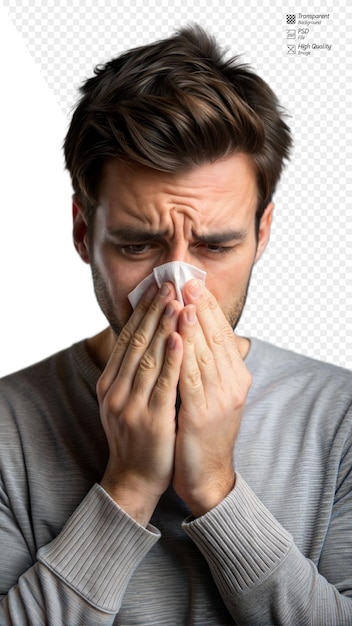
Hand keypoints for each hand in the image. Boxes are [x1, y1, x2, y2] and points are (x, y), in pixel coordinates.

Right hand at [97, 282, 182, 525]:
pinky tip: (180, 337)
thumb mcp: (127, 400)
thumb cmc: (137, 436)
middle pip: (136, 341)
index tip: (156, 288)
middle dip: (153, 311)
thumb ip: (135, 372)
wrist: (133, 478)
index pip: (127, 338)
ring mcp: (131, 404)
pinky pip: (163, 383)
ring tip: (176, 300)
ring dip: (164, 326)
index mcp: (110, 383)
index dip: (141, 312)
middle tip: (168, 284)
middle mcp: (116, 389)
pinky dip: (172, 358)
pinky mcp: (151, 419)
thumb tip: (150, 339)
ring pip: (149, 356)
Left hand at [173, 279, 251, 516]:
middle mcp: (232, 384)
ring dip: (191, 324)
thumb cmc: (205, 430)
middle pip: (215, 338)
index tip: (194, 282)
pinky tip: (175, 336)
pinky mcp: (201, 414)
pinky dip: (183, 355)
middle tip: (186, 279)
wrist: (206, 474)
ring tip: (181, 298)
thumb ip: (211, 364)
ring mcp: (219, 399)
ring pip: (203, 353)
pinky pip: (190, 378)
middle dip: (199, 307)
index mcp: (236, 376)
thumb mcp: (214, 393)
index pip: (221, 334)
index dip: (208, 307)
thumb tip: (202, 334)